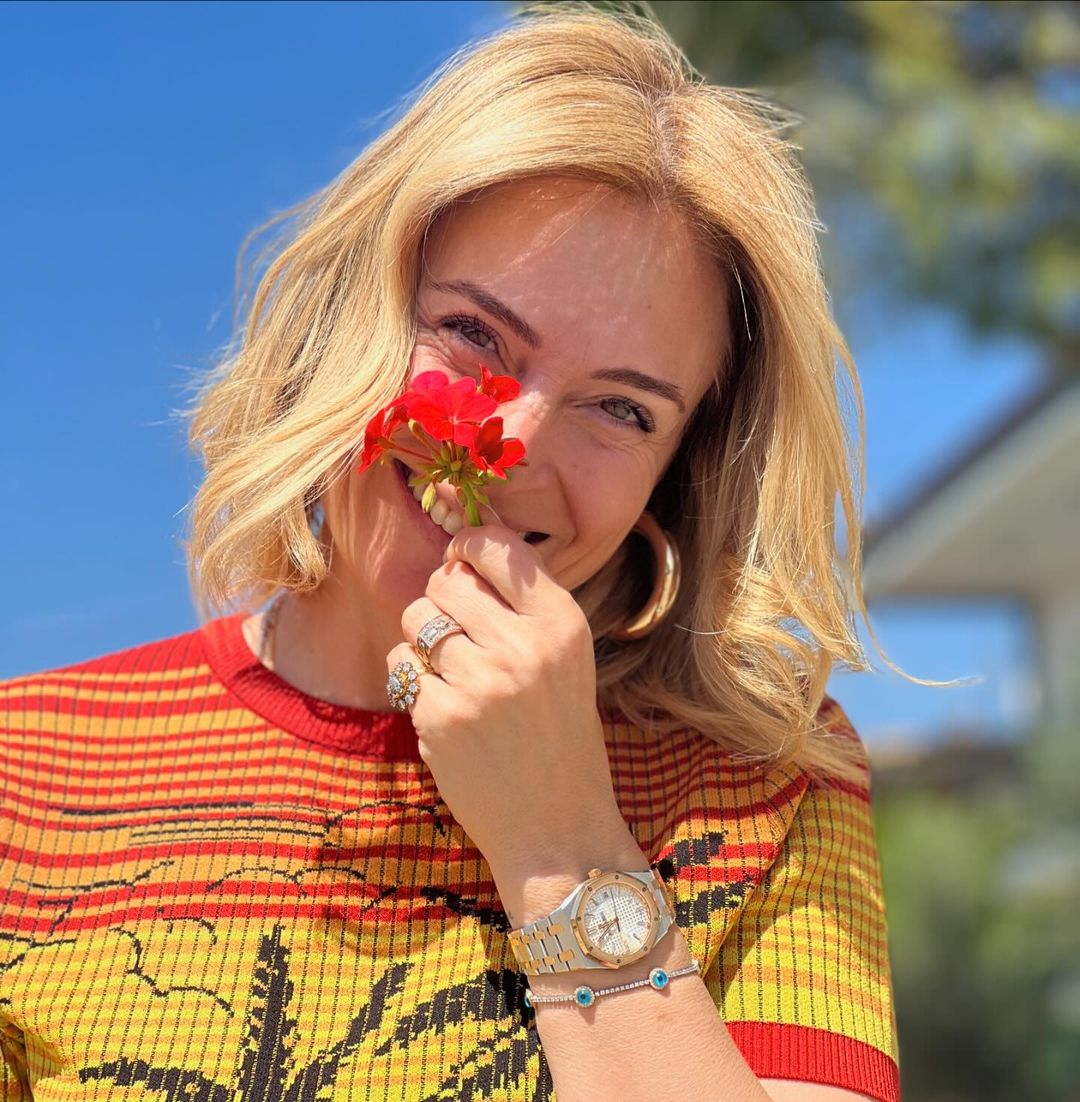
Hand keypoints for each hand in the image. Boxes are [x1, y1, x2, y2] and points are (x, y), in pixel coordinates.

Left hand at [389, 526, 628, 883]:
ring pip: (416, 620)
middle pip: (447, 580)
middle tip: (460, 635)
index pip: (497, 548)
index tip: (462, 562)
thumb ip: (522, 603)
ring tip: (454, 676)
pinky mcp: (441, 716)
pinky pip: (400, 666)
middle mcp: (524, 646)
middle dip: (442, 600)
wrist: (556, 827)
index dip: (468, 548)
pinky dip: (412, 683)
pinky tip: (443, 708)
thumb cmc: (559, 735)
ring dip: (423, 642)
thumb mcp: (567, 658)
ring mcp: (480, 682)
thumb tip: (460, 548)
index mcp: (562, 623)